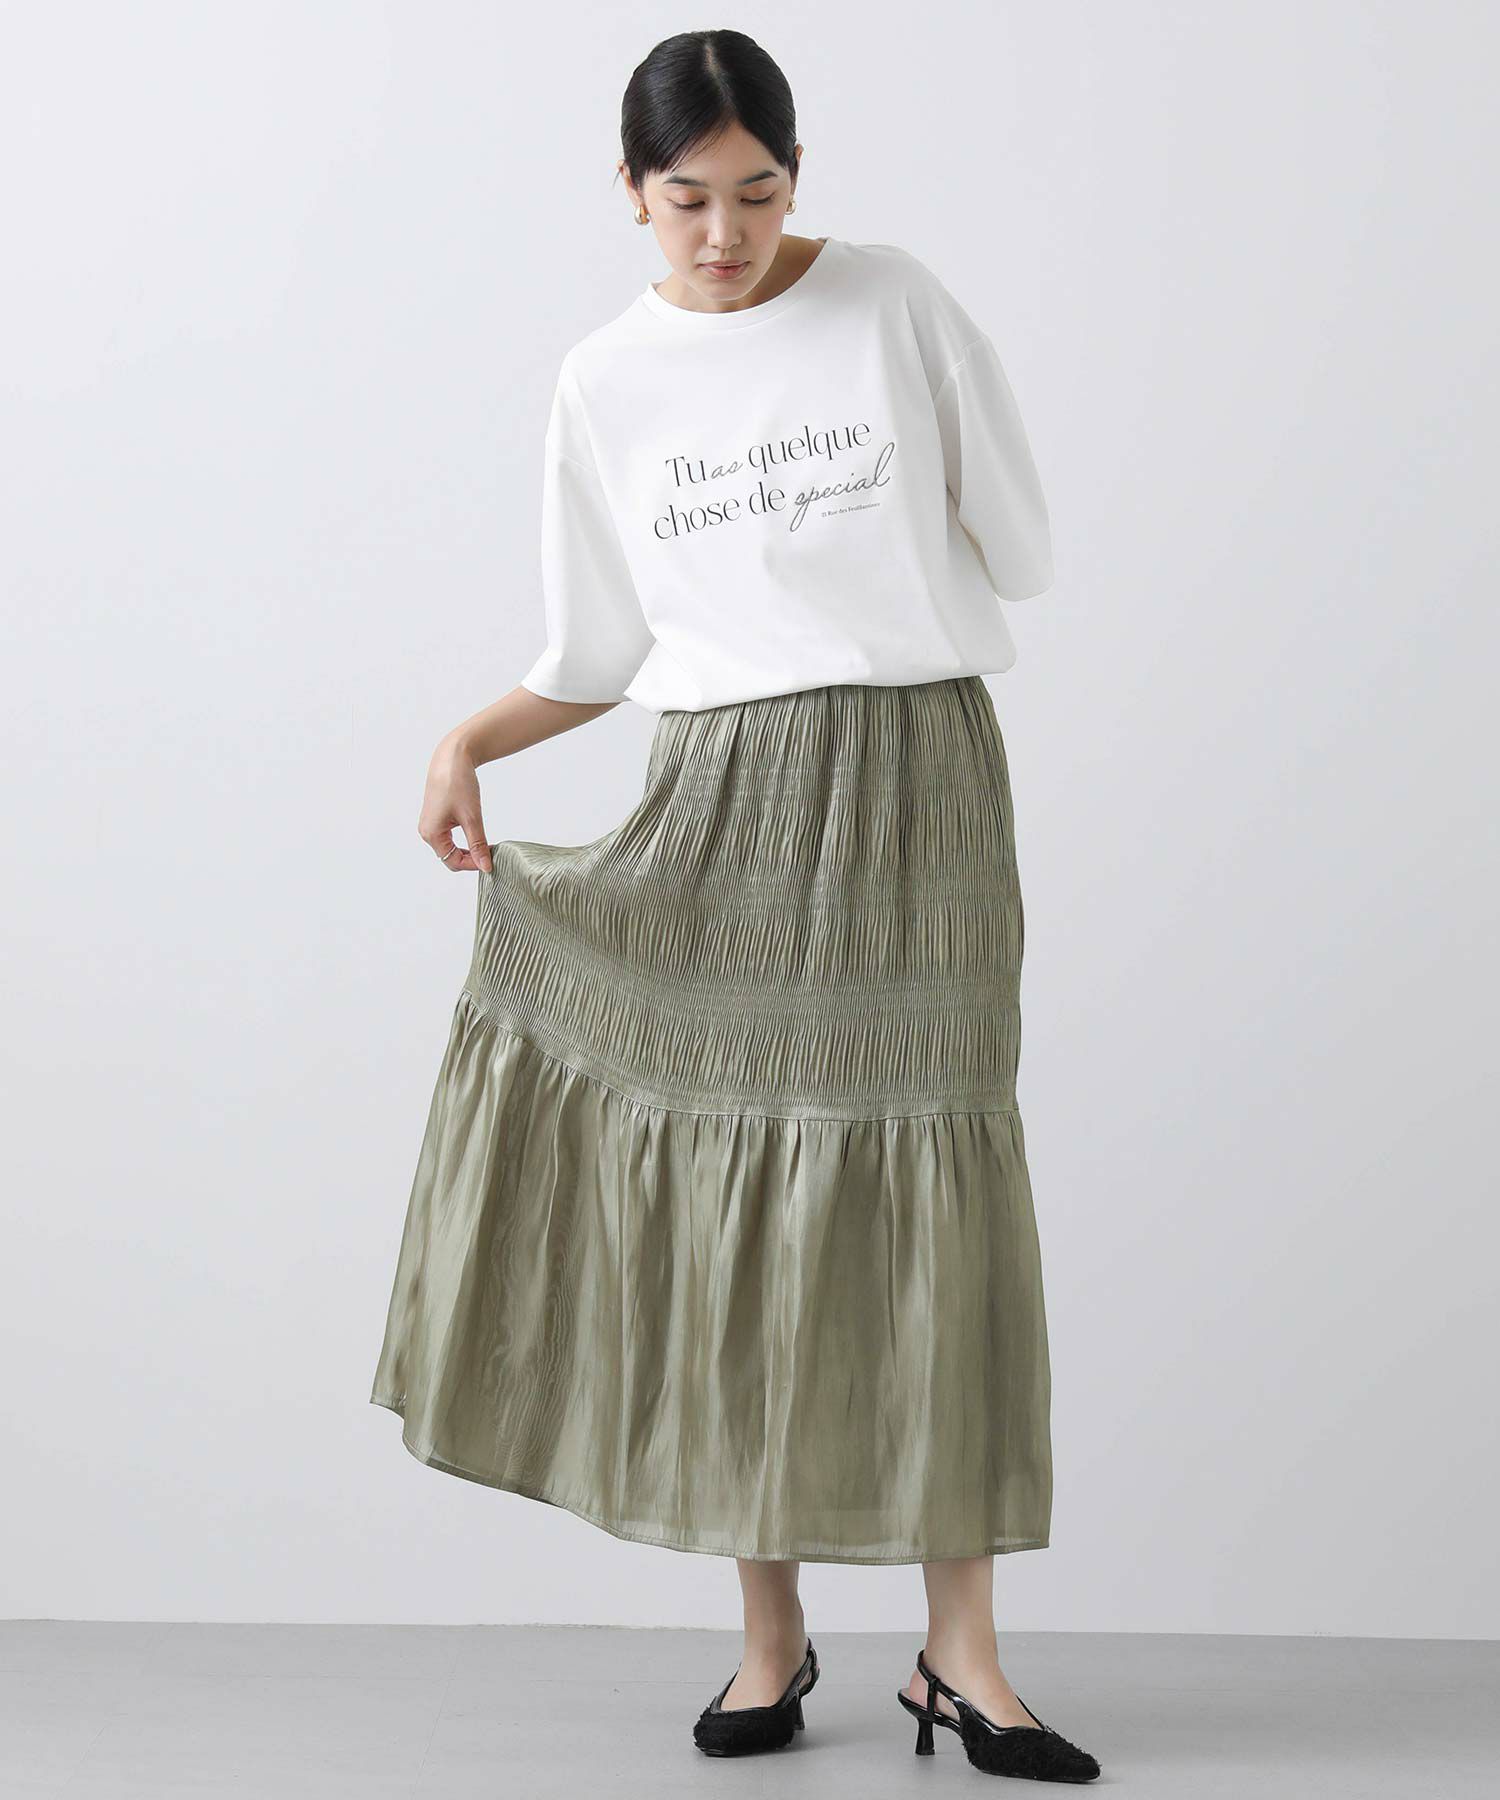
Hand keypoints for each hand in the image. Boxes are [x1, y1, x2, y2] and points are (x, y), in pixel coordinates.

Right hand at [418, 732, 492, 872]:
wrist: (452, 757)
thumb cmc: (457, 783)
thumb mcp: (472, 818)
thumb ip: (478, 844)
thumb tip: (486, 867)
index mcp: (431, 834)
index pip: (453, 862)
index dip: (473, 864)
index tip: (492, 860)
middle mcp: (426, 831)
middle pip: (450, 857)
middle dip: (470, 858)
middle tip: (490, 851)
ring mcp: (430, 824)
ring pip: (450, 847)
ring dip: (467, 848)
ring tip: (485, 843)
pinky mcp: (435, 816)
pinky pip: (448, 836)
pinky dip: (463, 838)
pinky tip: (475, 832)